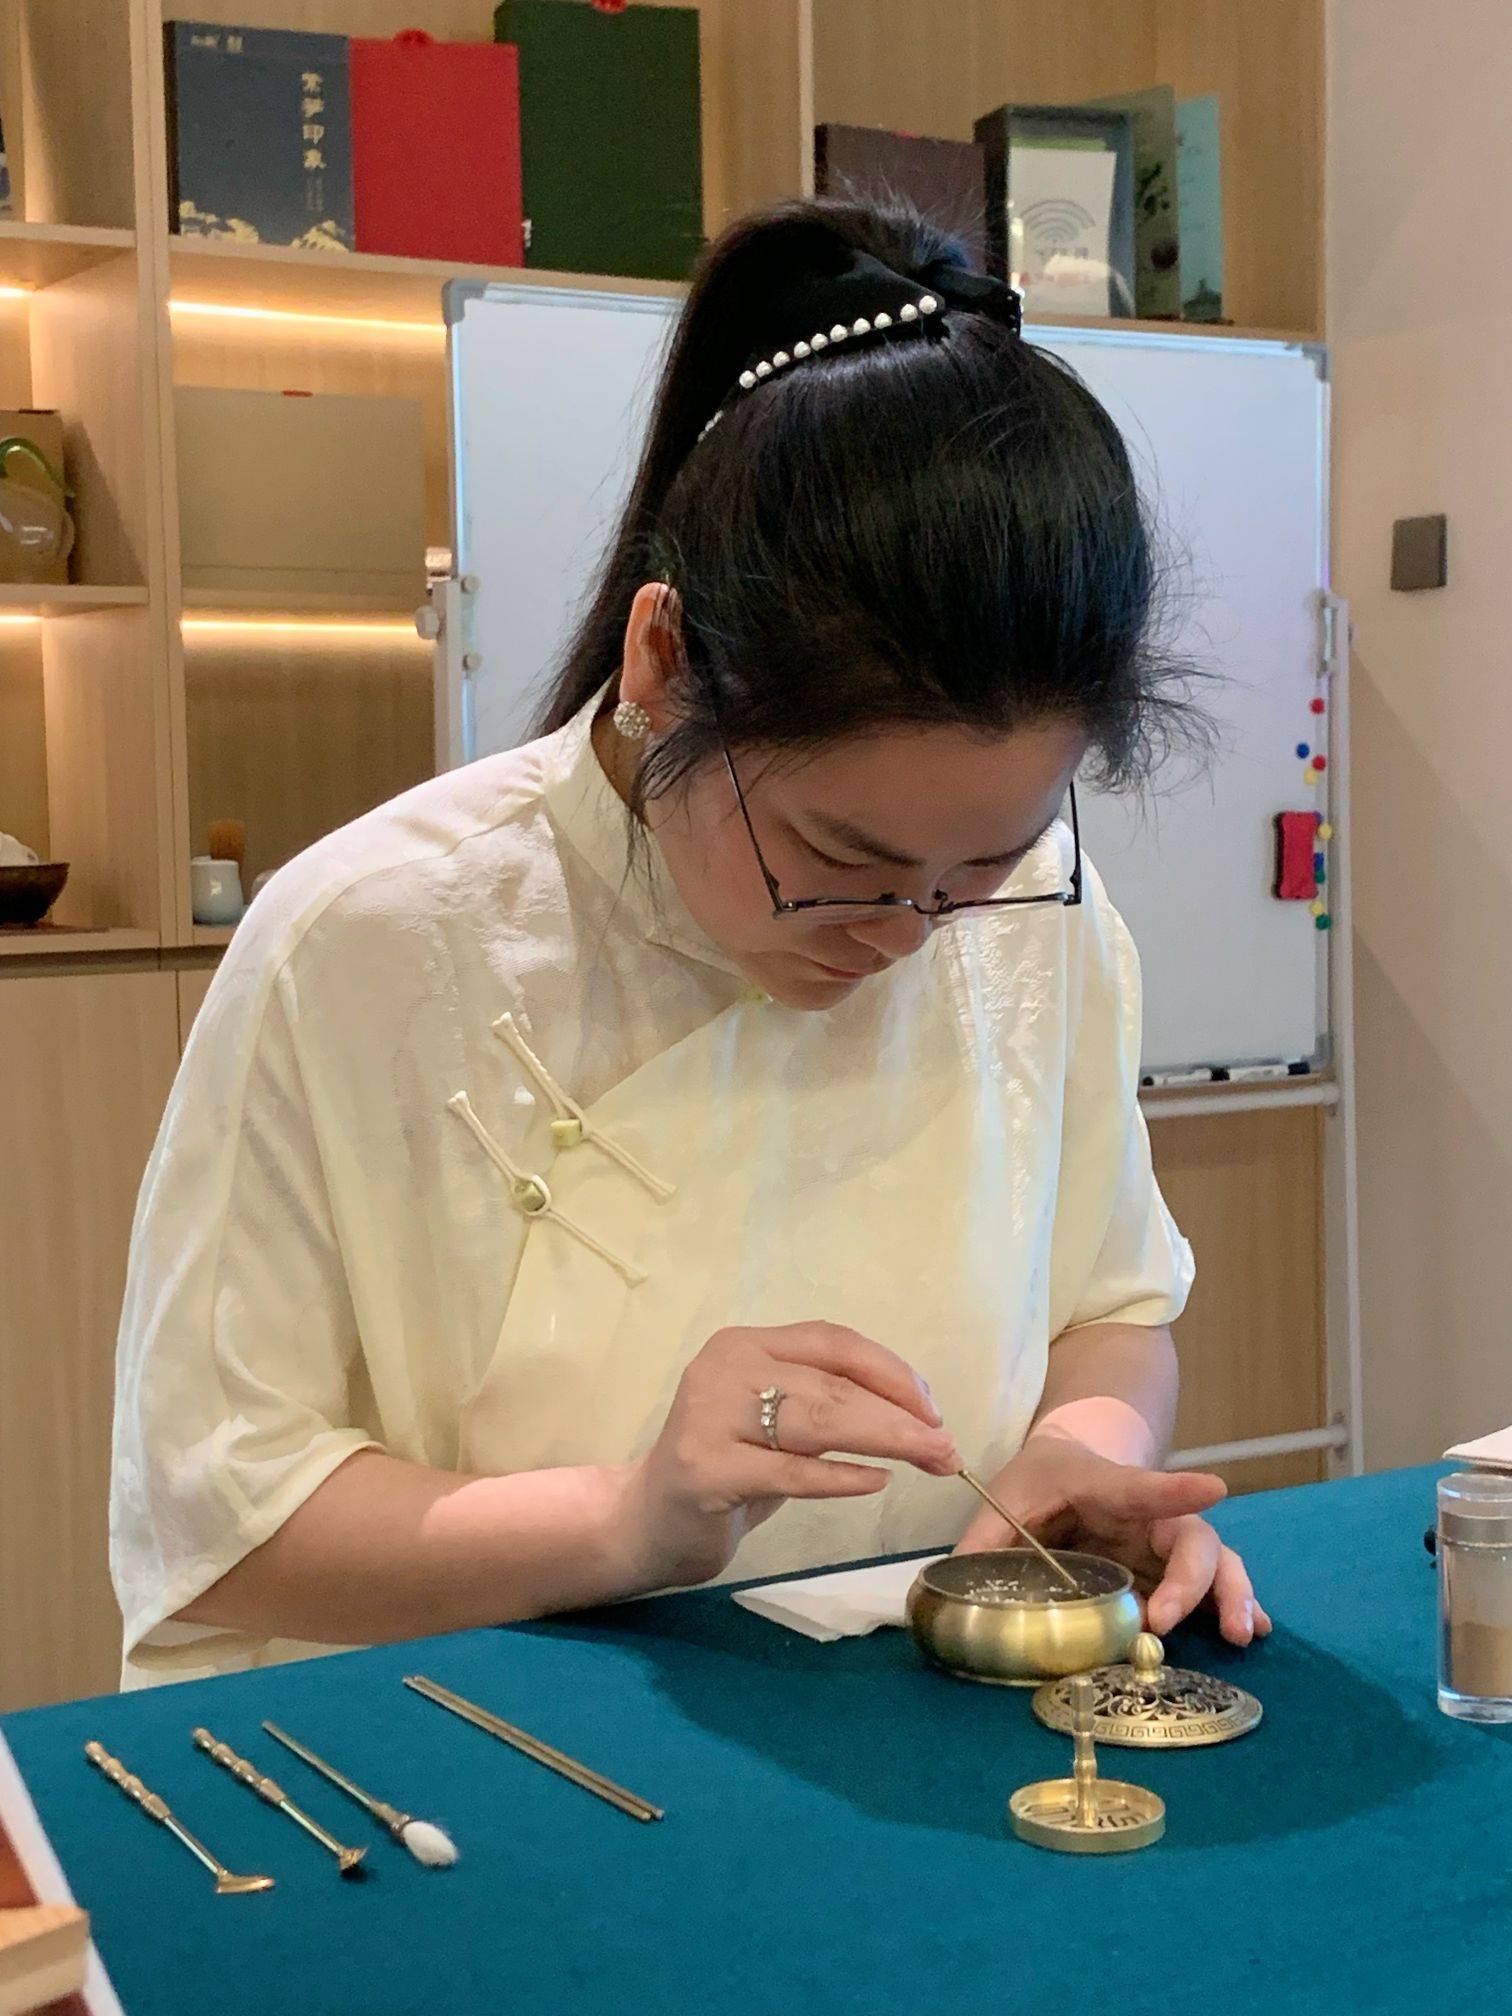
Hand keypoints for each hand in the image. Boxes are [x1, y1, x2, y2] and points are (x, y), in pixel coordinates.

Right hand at [617, 1322, 960, 1588]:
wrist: (648, 1520)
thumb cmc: (727, 1467)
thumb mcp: (775, 1422)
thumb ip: (827, 1403)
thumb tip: (920, 1416)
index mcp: (746, 1345)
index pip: (833, 1342)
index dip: (891, 1372)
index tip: (934, 1410)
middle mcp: (725, 1368)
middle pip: (833, 1385)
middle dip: (901, 1416)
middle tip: (948, 1448)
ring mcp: (711, 1416)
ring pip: (817, 1420)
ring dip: (886, 1440)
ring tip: (931, 1459)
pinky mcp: (707, 1470)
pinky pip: (790, 1471)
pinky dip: (840, 1476)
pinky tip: (877, 1482)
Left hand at [952, 1433, 1271, 1646]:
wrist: (1073, 1462)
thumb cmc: (1043, 1478)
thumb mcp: (1008, 1496)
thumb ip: (984, 1537)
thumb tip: (949, 1582)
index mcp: (1106, 1488)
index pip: (1140, 1487)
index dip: (1174, 1489)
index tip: (1213, 1487)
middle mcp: (1148, 1517)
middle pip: (1191, 1538)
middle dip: (1193, 1579)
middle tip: (1169, 1619)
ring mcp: (1164, 1545)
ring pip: (1214, 1563)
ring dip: (1228, 1597)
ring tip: (1240, 1632)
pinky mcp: (1169, 1571)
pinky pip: (1209, 1587)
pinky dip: (1233, 1605)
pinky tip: (1252, 1630)